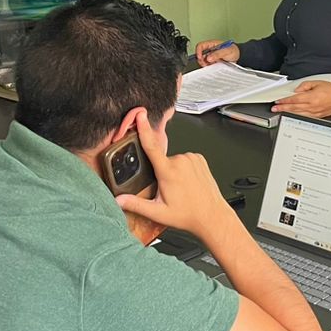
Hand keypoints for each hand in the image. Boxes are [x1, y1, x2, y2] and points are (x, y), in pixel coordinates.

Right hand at [114, 119, 237, 238]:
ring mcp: (192, 159)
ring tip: (180, 187)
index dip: (144, 129)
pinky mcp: (199, 158)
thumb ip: (136, 205)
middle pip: (161, 160)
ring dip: (172, 170)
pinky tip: (187, 181)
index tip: (140, 115)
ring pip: (173, 160)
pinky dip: (183, 168)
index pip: (151, 146)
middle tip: (168, 189)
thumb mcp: (158, 213)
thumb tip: (119, 200)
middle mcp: (181, 161)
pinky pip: (184, 159)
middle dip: (160, 172)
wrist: (212, 215)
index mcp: (168, 172)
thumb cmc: (188, 214)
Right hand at [195, 39, 239, 66]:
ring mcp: (211, 56)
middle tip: (206, 63)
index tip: (200, 57)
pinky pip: (208, 64)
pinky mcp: (213, 62)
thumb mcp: (226, 51)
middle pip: (200, 54)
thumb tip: (209, 58)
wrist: (239, 56)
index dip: (198, 51)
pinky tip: (213, 67)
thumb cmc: (233, 50)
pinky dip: (208, 67)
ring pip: (203, 60)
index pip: (201, 46)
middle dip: (201, 60)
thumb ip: (218, 54)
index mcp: (212, 44)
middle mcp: (210, 50)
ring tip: (211, 65)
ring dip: (205, 64)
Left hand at [272, 81, 330, 117]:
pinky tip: (291, 115)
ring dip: (287, 113)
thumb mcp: (317, 83)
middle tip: (275, 109)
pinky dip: (296, 116)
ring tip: (280, 112)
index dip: (285, 100)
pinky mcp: (316, 116)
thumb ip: (305, 86)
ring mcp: (314, 113)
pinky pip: (303, 117)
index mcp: (312, 97)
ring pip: (297, 114)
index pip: (295, 99)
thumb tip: (296, 90)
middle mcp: (312, 106)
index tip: (278, 101)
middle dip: (283, 108)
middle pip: (294, 108)